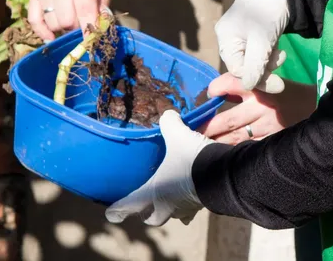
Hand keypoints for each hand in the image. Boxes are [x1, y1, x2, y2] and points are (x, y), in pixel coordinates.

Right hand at [28, 0, 114, 41]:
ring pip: (52, 23)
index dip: (89, 30)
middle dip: (77, 28)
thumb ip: (105, 1)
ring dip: (63, 28)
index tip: (93, 43)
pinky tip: (51, 36)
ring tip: (72, 18)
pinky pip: (33, 19)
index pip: (84, 11)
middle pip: (66, 21)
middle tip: (84, 22)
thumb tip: (100, 26)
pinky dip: (42, 31)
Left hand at [105, 111, 213, 225]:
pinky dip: (190, 205)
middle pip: (152, 218)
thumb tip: (168, 115)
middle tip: (144, 208)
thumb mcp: (178, 136)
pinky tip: (192, 198)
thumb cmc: (190, 159)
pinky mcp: (200, 206)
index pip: (129, 205)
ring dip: (170, 209)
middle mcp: (166, 205)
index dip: (118, 210)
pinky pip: (191, 210)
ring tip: (170, 201)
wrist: (221, 174)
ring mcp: (184, 208)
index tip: (111, 214)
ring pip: (173, 215)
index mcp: (153, 192)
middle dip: (146, 213)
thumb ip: (169, 124)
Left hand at [202, 73, 316, 143]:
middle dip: (207, 128)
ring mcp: (268, 126)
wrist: (313, 106)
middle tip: (191, 133)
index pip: (230, 85)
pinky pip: (248, 149)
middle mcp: (262, 107)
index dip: (215, 90)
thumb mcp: (262, 82)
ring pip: (235, 138)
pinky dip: (233, 152)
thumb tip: (211, 95)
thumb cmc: (282, 92)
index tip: (206, 97)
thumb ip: (238, 87)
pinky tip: (222, 156)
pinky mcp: (273, 140)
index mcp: (258, 87)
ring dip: (216, 143)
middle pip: (227, 120)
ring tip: (200, 147)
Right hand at [215, 0, 289, 92]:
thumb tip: (248, 86)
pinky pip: (257, 51)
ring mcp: (239, 34)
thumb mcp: (262, 41)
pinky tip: (277, 45)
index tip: (278, 84)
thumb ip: (254, 66)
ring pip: (253, 60)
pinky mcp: (252, 32)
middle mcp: (228, 37)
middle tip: (281, 59)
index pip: (236, 70)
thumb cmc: (268, 10)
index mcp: (225, 38)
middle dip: (264, 67)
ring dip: (269, 60)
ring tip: (280, 51)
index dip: (256, 79)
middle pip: (244, 65)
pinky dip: (268, 52)